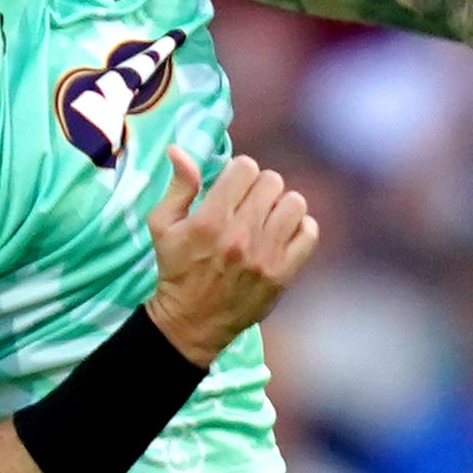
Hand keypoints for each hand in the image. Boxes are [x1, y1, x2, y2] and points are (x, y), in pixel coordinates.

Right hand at [142, 150, 318, 356]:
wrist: (191, 323)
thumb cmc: (176, 270)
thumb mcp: (163, 226)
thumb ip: (178, 187)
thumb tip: (179, 150)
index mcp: (210, 220)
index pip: (245, 168)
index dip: (240, 173)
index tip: (233, 187)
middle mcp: (239, 235)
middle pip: (272, 182)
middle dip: (260, 187)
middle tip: (250, 204)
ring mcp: (264, 256)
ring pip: (294, 203)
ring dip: (281, 206)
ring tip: (268, 218)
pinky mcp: (281, 274)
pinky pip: (309, 233)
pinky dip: (300, 228)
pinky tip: (283, 235)